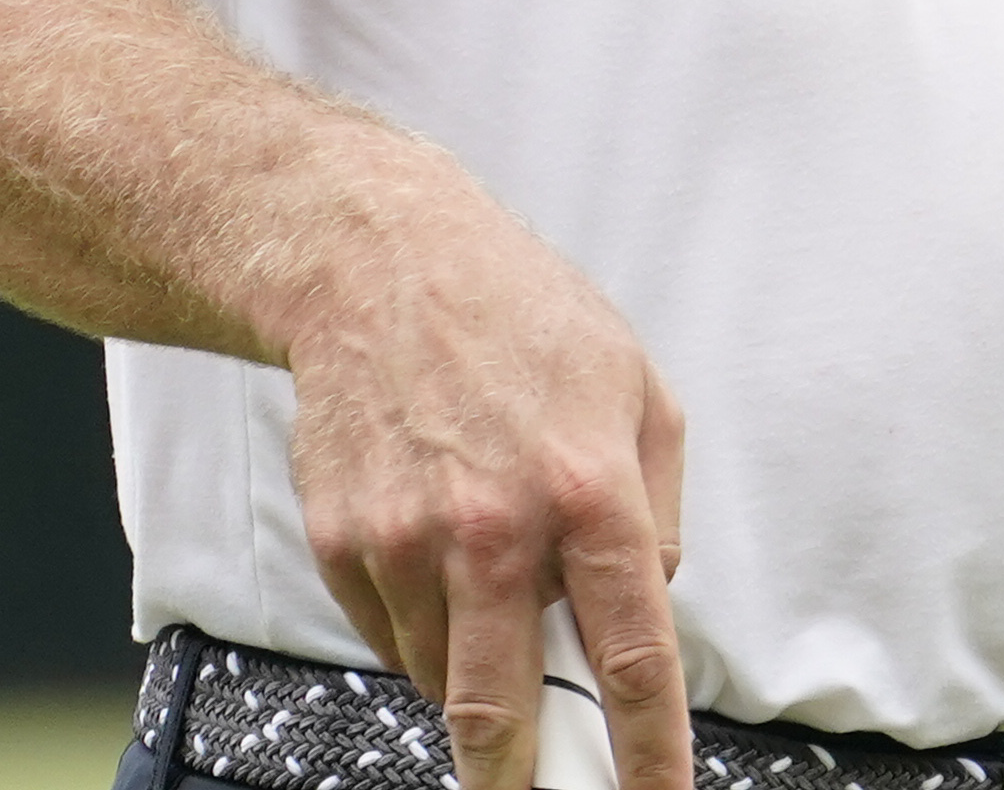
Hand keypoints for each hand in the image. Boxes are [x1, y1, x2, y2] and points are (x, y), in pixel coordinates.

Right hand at [279, 181, 692, 789]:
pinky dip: (422, 631)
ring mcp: (407, 542)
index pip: (633, 656)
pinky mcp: (342, 544)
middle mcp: (496, 529)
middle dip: (520, 781)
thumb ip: (662, 509)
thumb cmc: (522, 320)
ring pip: (444, 681)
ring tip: (488, 590)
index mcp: (592, 491)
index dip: (649, 751)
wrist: (381, 265)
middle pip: (503, 713)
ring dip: (474, 676)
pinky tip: (436, 559)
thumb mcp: (640, 391)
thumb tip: (651, 604)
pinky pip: (390, 639)